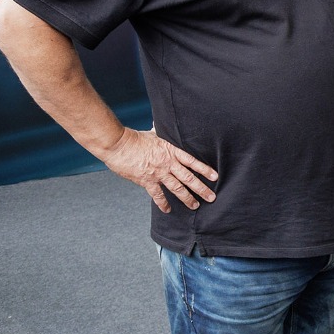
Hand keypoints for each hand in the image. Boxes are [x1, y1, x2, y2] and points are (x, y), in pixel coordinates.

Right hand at [97, 127, 217, 212]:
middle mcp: (167, 164)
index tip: (215, 177)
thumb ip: (159, 133)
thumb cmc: (133, 138)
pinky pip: (157, 195)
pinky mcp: (146, 181)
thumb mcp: (152, 134)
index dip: (204, 169)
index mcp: (171, 151)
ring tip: (195, 206)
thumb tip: (160, 124)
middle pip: (189, 178)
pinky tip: (168, 210)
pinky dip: (163, 203)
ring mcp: (158, 173)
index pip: (192, 162)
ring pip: (177, 188)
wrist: (118, 144)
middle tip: (211, 198)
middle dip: (201, 189)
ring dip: (187, 198)